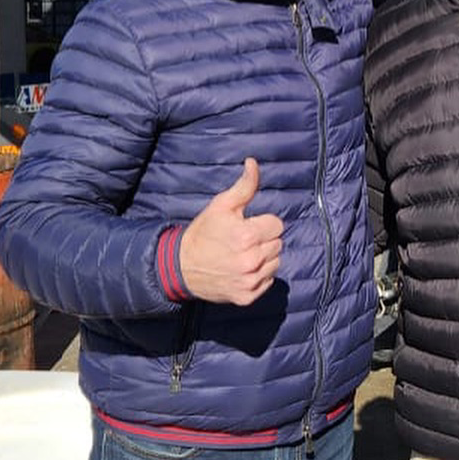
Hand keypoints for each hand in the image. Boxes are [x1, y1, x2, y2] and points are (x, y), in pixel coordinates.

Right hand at [178, 158, 283, 304]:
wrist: (181, 267)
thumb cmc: (203, 232)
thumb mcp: (221, 205)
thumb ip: (244, 186)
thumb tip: (253, 163)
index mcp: (247, 236)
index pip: (277, 225)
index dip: (262, 223)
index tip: (247, 225)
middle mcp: (251, 260)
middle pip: (278, 243)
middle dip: (263, 240)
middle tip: (242, 240)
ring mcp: (250, 281)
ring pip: (275, 262)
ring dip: (263, 258)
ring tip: (241, 255)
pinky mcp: (247, 296)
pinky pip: (268, 281)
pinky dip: (259, 276)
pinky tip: (241, 270)